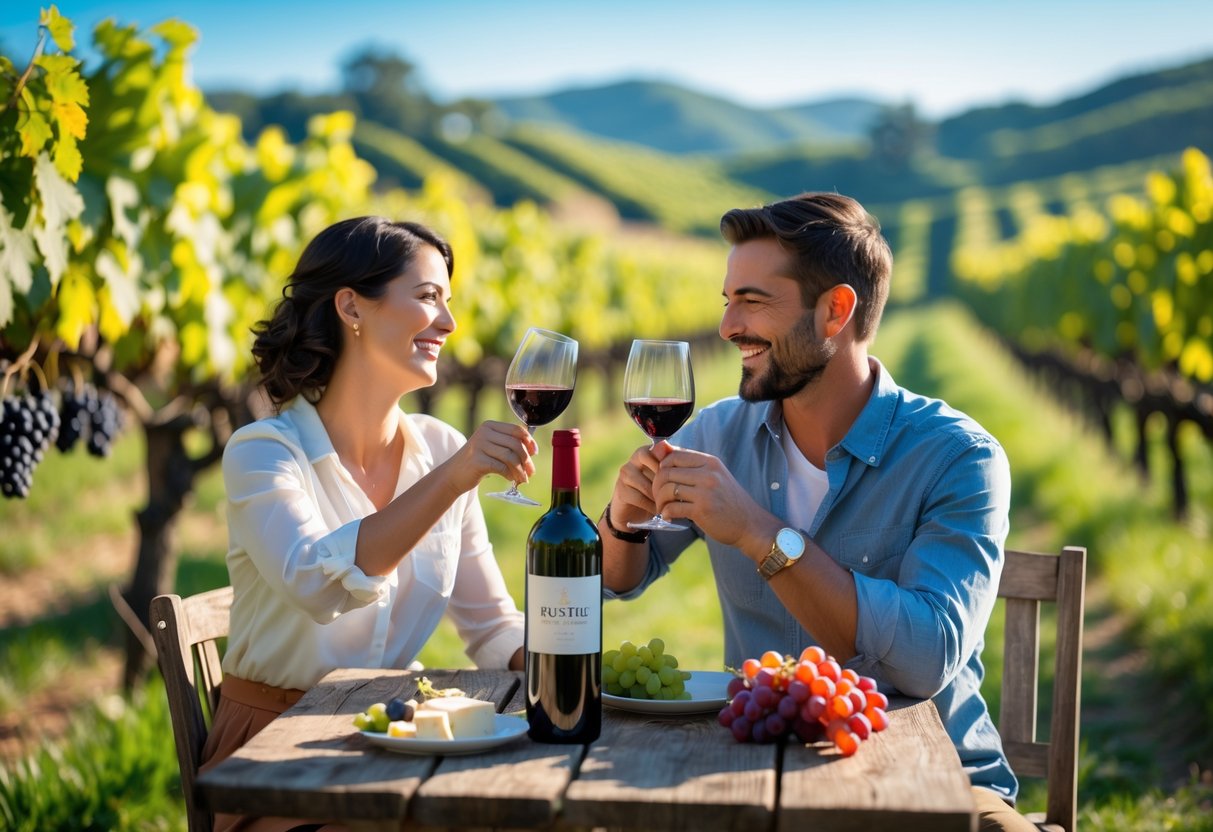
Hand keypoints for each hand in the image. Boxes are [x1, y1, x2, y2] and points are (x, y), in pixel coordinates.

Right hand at [452, 420, 537, 492]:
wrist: (454, 475)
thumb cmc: (477, 461)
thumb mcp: (492, 447)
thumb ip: (509, 445)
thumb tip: (532, 451)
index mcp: (489, 426)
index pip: (516, 430)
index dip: (529, 441)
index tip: (534, 453)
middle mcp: (484, 432)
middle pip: (515, 444)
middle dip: (526, 460)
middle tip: (530, 472)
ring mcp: (479, 445)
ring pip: (510, 456)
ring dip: (520, 470)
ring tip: (522, 478)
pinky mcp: (477, 460)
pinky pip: (501, 467)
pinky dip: (509, 474)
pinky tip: (510, 479)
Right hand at [607, 440, 673, 526]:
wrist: (633, 512)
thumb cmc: (654, 491)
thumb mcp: (664, 477)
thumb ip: (669, 463)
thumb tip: (667, 445)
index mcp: (645, 453)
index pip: (660, 450)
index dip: (670, 465)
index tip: (677, 478)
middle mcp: (633, 460)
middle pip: (652, 465)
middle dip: (663, 481)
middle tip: (671, 492)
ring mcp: (625, 475)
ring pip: (647, 485)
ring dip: (658, 496)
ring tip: (666, 503)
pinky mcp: (621, 491)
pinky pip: (640, 498)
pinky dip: (651, 506)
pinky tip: (657, 510)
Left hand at [653, 447, 770, 547]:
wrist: (750, 524)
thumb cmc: (727, 499)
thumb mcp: (712, 475)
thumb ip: (688, 463)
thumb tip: (659, 446)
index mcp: (709, 461)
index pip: (673, 455)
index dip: (661, 467)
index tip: (663, 480)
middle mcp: (708, 473)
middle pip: (666, 472)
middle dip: (656, 486)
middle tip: (658, 497)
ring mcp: (705, 491)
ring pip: (667, 489)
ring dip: (659, 501)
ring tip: (662, 508)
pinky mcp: (702, 510)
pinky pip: (672, 507)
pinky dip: (666, 513)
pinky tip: (668, 516)